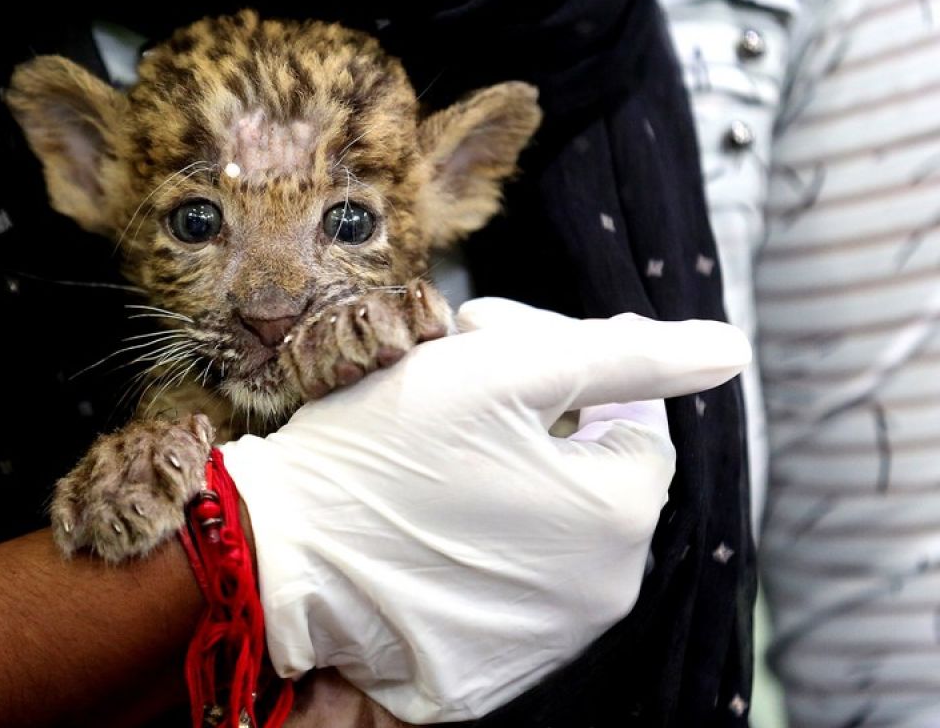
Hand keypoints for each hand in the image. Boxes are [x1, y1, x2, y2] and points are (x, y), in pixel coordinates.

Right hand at [224, 298, 749, 723]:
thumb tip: (730, 350)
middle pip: (586, 468)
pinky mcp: (489, 671)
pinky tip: (418, 506)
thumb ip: (627, 355)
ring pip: (548, 524)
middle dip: (531, 410)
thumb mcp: (503, 375)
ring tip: (427, 442)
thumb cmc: (381, 455)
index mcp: (617, 518)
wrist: (277, 558)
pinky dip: (477, 534)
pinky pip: (507, 579)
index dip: (556, 360)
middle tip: (450, 375)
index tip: (482, 338)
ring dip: (503, 469)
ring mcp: (546, 643)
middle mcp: (601, 596)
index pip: (625, 413)